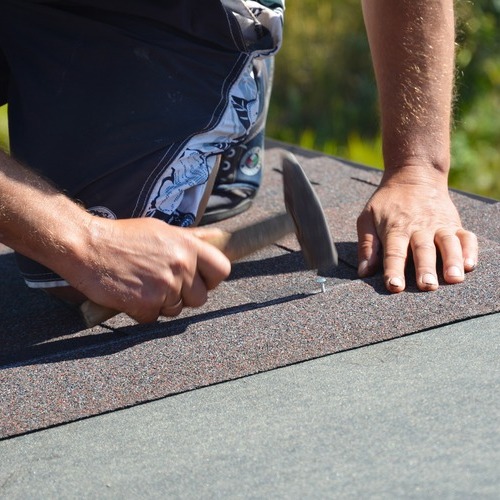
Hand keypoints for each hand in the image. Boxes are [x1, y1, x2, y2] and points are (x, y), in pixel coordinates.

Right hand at [58, 217, 230, 322]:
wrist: (88, 246)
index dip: (212, 279)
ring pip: (176, 310)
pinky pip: (154, 318)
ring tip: (143, 285)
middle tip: (165, 285)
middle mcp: (181, 266)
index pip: (222, 269)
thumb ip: (186, 243)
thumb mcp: (161, 230)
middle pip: (200, 298)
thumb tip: (210, 246)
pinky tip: (131, 294)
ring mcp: (164, 287)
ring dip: (162, 303)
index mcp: (188, 246)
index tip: (202, 281)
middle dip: (185, 296)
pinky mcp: (146, 305)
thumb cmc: (122, 236)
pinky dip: (142, 311)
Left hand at [356, 167, 477, 291]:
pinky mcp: (454, 223)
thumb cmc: (387, 202)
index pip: (394, 252)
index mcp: (395, 229)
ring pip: (447, 243)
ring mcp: (439, 225)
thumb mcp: (367, 218)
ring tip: (453, 278)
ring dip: (451, 260)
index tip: (394, 286)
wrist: (413, 175)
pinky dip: (470, 250)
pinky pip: (466, 237)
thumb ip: (367, 246)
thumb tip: (364, 272)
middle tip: (427, 286)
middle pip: (422, 250)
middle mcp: (419, 228)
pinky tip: (469, 265)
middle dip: (425, 269)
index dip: (393, 270)